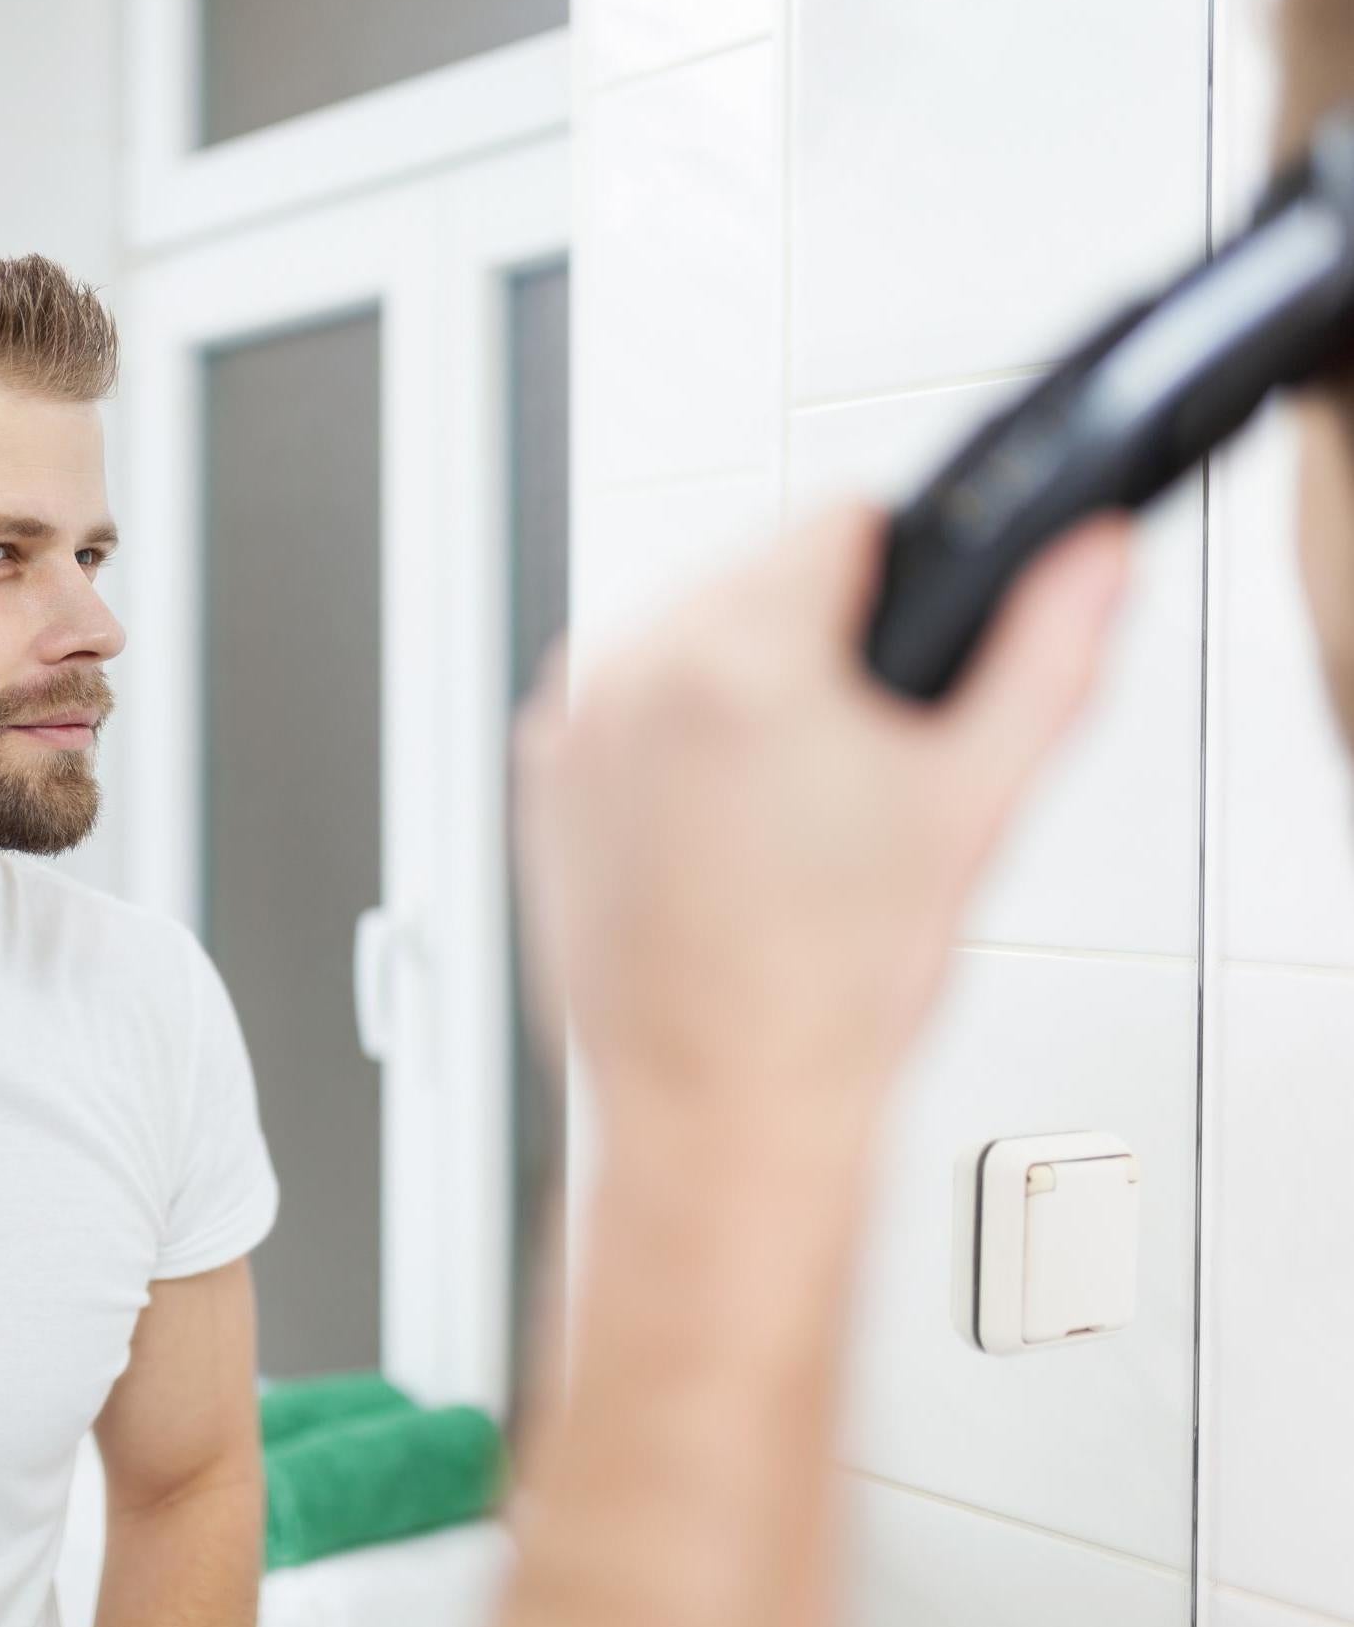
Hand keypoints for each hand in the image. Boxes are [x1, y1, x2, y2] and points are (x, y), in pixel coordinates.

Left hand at [511, 496, 1132, 1143]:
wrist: (717, 1107)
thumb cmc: (824, 993)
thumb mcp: (970, 807)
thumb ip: (1045, 658)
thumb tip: (1084, 560)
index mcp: (734, 656)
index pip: (841, 518)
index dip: (905, 581)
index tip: (913, 659)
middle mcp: (631, 673)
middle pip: (761, 573)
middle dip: (824, 642)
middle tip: (858, 765)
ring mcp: (574, 725)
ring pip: (692, 633)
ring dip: (747, 682)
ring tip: (790, 809)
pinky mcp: (543, 775)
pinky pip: (628, 699)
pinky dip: (677, 733)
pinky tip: (722, 827)